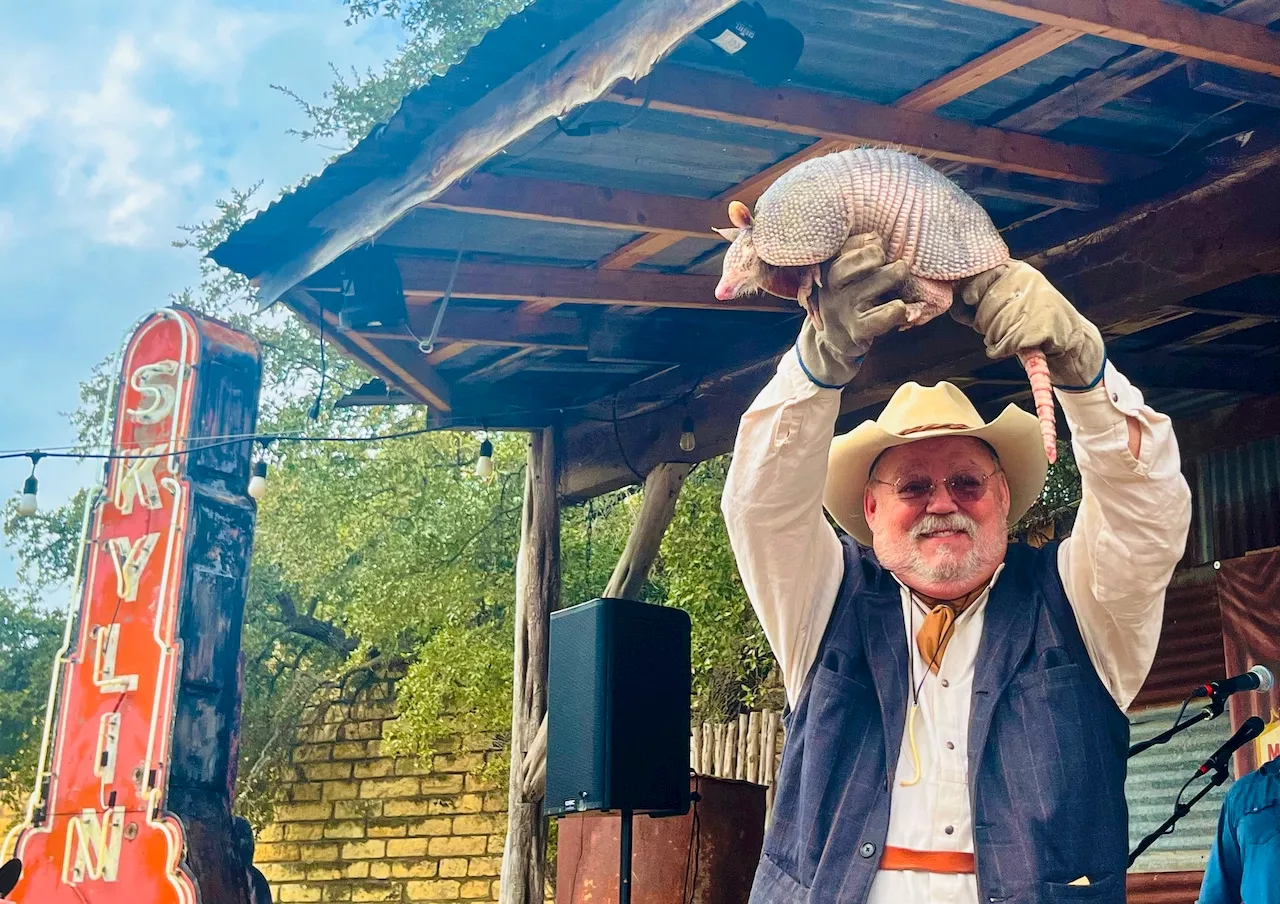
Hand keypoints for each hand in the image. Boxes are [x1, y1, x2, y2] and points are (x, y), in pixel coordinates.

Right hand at [796, 234, 910, 387]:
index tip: (879, 246)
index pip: (842, 249)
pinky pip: (877, 318)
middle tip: (893, 258)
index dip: (866, 245)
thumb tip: (874, 237)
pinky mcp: (857, 330)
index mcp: (829, 269)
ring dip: (889, 276)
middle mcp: (832, 289)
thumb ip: (859, 250)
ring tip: (901, 270)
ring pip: (866, 289)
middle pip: (847, 266)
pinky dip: (894, 311)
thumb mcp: (848, 272)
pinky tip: (903, 306)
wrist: (835, 339)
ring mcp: (843, 310)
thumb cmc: (849, 296)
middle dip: (872, 256)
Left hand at [952, 260, 1104, 389]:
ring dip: (994, 338)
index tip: (973, 301)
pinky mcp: (1039, 328)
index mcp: (1017, 269)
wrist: (1070, 336)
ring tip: (1011, 334)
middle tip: (1002, 325)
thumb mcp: (1008, 296)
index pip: (977, 278)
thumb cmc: (1030, 317)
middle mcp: (1027, 281)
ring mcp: (1034, 303)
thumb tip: (952, 295)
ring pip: (991, 328)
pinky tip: (1011, 347)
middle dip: (984, 323)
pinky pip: (1003, 345)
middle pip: (982, 308)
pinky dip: (1001, 350)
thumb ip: (981, 294)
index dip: (971, 294)